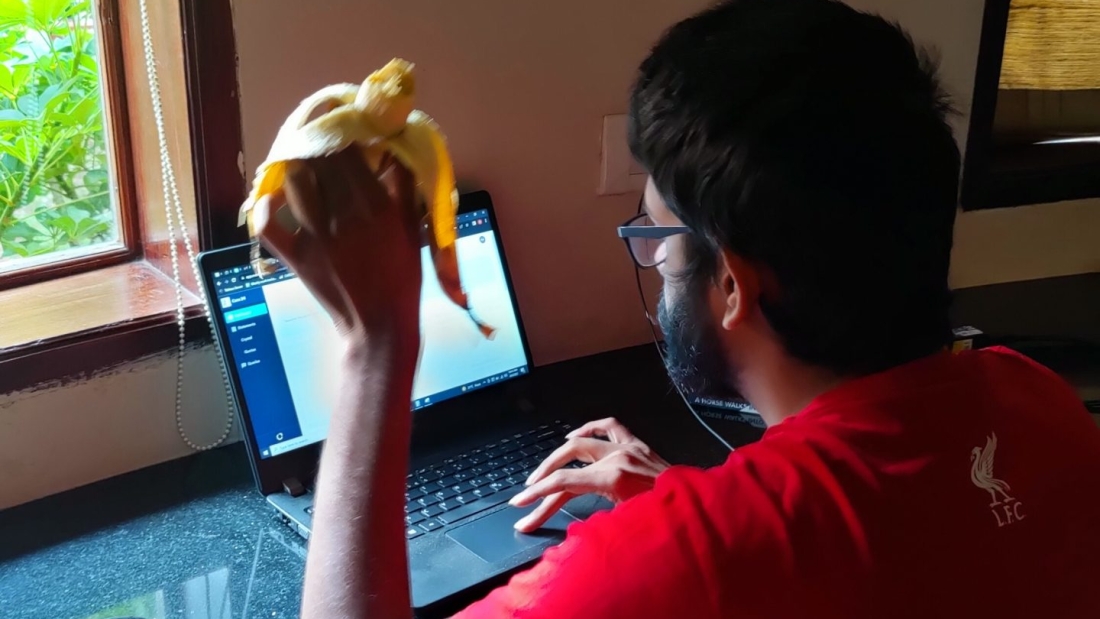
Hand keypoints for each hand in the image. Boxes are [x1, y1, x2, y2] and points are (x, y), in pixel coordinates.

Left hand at [252, 148, 421, 346]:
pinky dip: (268, 206)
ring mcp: (315, 236)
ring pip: (295, 182)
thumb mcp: (412, 228)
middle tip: (323, 141)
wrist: (379, 325)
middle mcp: (341, 215)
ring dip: (299, 168)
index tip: (343, 124)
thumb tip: (392, 150)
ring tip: (306, 165)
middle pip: (318, 160)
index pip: (347, 150)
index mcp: (374, 205)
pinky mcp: (296, 256)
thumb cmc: (402, 277)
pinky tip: (276, 197)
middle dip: (319, 145)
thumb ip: (403, 187)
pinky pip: (269, 225)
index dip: (341, 131)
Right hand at [508, 418, 669, 532]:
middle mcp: (620, 457)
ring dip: (560, 455)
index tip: (521, 507)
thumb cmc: (671, 521)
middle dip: (542, 478)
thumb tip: (569, 532)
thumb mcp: (627, 527)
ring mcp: (630, 448)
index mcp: (614, 478)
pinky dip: (590, 429)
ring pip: (584, 441)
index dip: (538, 496)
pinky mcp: (640, 446)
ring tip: (543, 471)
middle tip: (526, 495)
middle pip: (568, 461)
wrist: (705, 510)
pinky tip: (576, 435)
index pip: (564, 482)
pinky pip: (610, 428)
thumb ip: (596, 524)